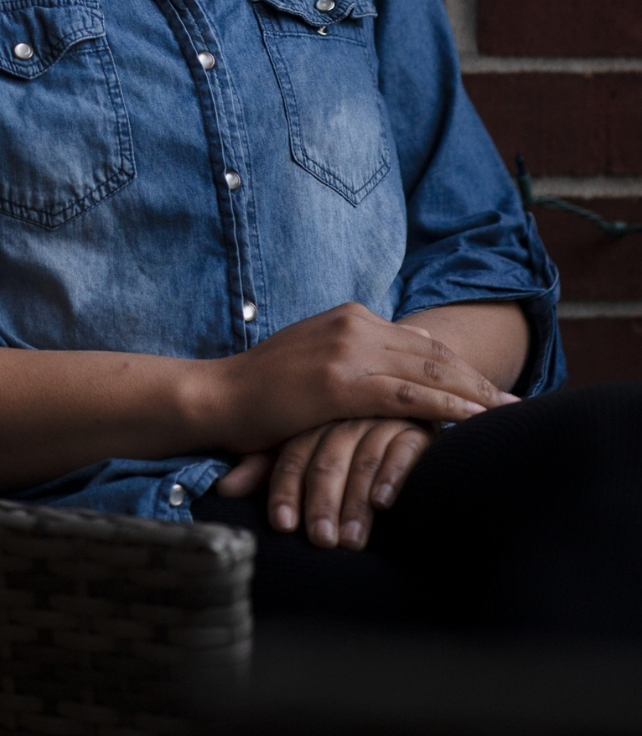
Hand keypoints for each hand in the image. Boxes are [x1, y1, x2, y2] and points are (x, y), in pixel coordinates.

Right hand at [202, 301, 514, 451]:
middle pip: (434, 352)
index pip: (421, 339)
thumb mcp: (315, 356)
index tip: (490, 385)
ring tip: (510, 412)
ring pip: (429, 371)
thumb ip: (358, 352)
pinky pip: (409, 396)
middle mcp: (354, 324)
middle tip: (517, 401)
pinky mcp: (341, 384)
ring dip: (475, 393)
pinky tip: (475, 420)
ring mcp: (348, 352)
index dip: (461, 364)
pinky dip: (448, 407)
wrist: (217, 395)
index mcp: (349, 315)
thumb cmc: (262, 386)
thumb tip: (410, 355)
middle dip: (479, 378)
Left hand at [214, 417, 433, 548]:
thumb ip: (265, 468)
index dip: (284, 491)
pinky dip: (392, 477)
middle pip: (326, 461)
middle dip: (321, 504)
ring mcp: (380, 420)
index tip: (283, 525)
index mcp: (311, 422)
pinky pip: (403, 451)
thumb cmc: (347, 443)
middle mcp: (343, 418)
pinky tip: (383, 503)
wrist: (403, 409)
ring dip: (355, 503)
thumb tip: (223, 488)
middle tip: (321, 541)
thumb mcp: (303, 451)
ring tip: (350, 539)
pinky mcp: (419, 428)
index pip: (291, 456)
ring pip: (362, 461)